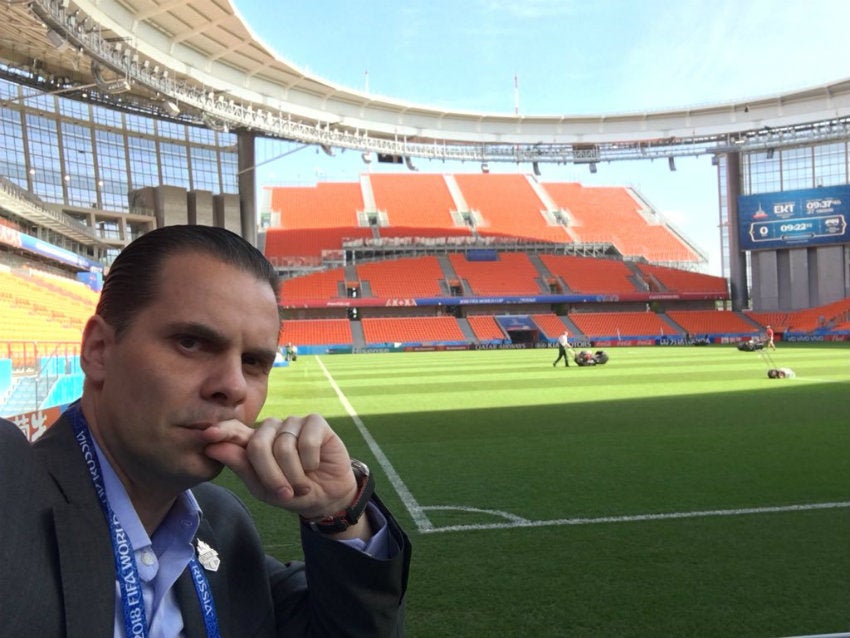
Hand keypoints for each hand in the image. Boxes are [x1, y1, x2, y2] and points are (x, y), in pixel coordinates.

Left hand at [202, 414, 357, 519]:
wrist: (327, 497)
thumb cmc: (292, 492)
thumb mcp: (263, 488)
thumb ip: (241, 466)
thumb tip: (212, 446)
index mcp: (255, 442)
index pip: (234, 430)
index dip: (222, 431)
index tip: (208, 435)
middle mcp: (272, 428)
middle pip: (258, 445)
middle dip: (272, 476)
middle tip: (286, 493)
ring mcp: (293, 423)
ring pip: (283, 446)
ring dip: (295, 474)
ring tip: (303, 483)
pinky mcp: (316, 422)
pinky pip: (307, 441)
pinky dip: (311, 461)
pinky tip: (316, 465)